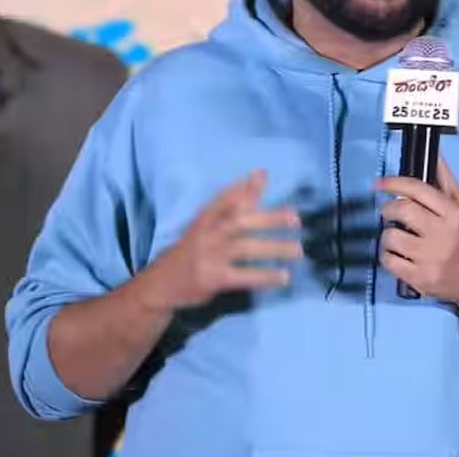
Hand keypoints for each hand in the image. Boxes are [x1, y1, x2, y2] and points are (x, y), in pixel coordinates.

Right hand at [143, 171, 302, 310]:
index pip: (223, 198)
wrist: (161, 286)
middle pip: (239, 222)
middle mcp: (206, 234)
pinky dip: (264, 277)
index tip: (261, 175)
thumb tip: (261, 173)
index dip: (241, 188)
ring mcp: (209, 257)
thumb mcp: (209, 224)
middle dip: (268, 219)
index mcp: (205, 218)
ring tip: (298, 250)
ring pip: (245, 249)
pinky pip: (243, 276)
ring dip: (273, 249)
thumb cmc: (195, 249)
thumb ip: (238, 200)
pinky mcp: (212, 279)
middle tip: (295, 218)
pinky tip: (283, 276)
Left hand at [377, 159, 458, 318]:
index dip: (394, 183)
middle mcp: (442, 234)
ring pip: (391, 237)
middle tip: (389, 213)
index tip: (380, 183)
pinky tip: (398, 255)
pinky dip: (387, 256)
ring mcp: (430, 258)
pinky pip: (389, 261)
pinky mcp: (420, 279)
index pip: (418, 190)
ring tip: (397, 237)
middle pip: (401, 211)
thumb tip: (435, 156)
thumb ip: (447, 182)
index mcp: (454, 213)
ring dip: (387, 235)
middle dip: (388, 209)